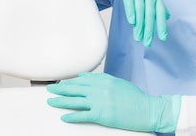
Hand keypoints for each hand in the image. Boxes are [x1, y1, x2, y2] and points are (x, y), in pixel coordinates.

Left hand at [47, 72, 180, 132]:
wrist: (146, 109)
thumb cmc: (134, 97)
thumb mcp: (117, 82)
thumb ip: (100, 79)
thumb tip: (84, 77)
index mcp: (103, 80)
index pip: (81, 80)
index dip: (68, 82)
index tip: (60, 83)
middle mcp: (99, 89)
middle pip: (74, 89)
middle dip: (60, 89)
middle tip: (49, 90)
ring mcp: (99, 102)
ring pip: (75, 101)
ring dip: (61, 101)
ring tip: (51, 102)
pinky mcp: (102, 114)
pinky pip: (82, 115)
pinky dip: (71, 117)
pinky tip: (63, 117)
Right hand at [86, 0, 168, 46]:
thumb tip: (166, 14)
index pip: (160, 10)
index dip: (161, 24)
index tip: (162, 37)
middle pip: (150, 12)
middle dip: (149, 29)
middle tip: (148, 42)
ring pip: (140, 9)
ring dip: (139, 25)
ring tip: (138, 37)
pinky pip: (130, 0)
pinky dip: (131, 12)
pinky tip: (132, 22)